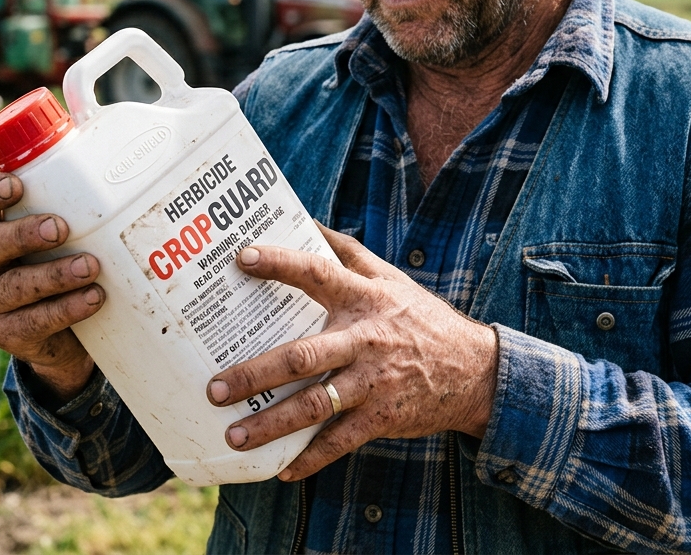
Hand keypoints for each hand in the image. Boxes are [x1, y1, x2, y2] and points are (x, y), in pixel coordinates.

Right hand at [0, 172, 103, 398]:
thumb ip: (69, 170)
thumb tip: (87, 100)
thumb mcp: (58, 220)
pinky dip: (67, 309)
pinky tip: (94, 298)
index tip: (17, 184)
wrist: (63, 333)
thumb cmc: (59, 257)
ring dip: (54, 274)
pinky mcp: (8, 334)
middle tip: (61, 228)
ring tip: (91, 266)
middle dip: (24, 235)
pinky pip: (35, 322)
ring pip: (16, 287)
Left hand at [205, 225, 497, 480]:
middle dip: (255, 374)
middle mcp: (364, 339)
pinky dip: (310, 458)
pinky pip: (339, 441)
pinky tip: (281, 470)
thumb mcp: (391, 279)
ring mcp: (372, 382)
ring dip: (271, 424)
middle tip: (215, 387)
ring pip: (314, 405)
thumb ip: (348, 252)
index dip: (280, 264)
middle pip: (302, 357)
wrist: (475, 371)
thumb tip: (306, 219)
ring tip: (234, 435)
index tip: (243, 259)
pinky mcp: (382, 417)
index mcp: (364, 299)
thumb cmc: (421, 319)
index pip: (317, 273)